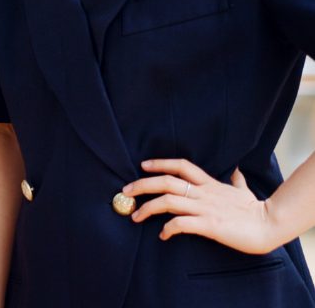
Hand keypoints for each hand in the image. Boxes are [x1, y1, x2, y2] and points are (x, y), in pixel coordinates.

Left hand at [123, 158, 280, 253]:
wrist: (270, 225)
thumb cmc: (256, 210)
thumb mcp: (243, 191)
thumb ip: (236, 181)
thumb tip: (236, 170)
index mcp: (210, 184)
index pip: (181, 166)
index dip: (160, 163)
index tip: (143, 165)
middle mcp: (204, 193)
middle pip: (167, 181)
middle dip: (142, 184)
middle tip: (126, 191)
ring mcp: (205, 208)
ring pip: (168, 201)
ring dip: (148, 208)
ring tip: (136, 216)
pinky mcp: (209, 225)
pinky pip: (181, 224)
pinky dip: (168, 228)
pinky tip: (163, 234)